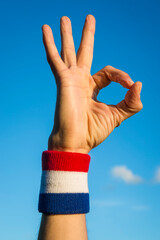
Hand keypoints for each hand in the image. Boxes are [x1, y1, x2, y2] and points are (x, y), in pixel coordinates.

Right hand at [42, 15, 142, 153]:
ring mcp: (71, 79)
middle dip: (87, 36)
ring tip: (64, 18)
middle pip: (85, 53)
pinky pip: (55, 59)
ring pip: (69, 52)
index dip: (121, 76)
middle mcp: (81, 81)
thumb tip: (138, 84)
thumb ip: (130, 102)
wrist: (75, 142)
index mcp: (93, 89)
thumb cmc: (92, 132)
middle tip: (89, 17)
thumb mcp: (117, 115)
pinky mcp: (63, 81)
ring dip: (67, 35)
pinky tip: (46, 29)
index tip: (129, 85)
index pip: (109, 73)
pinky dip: (50, 45)